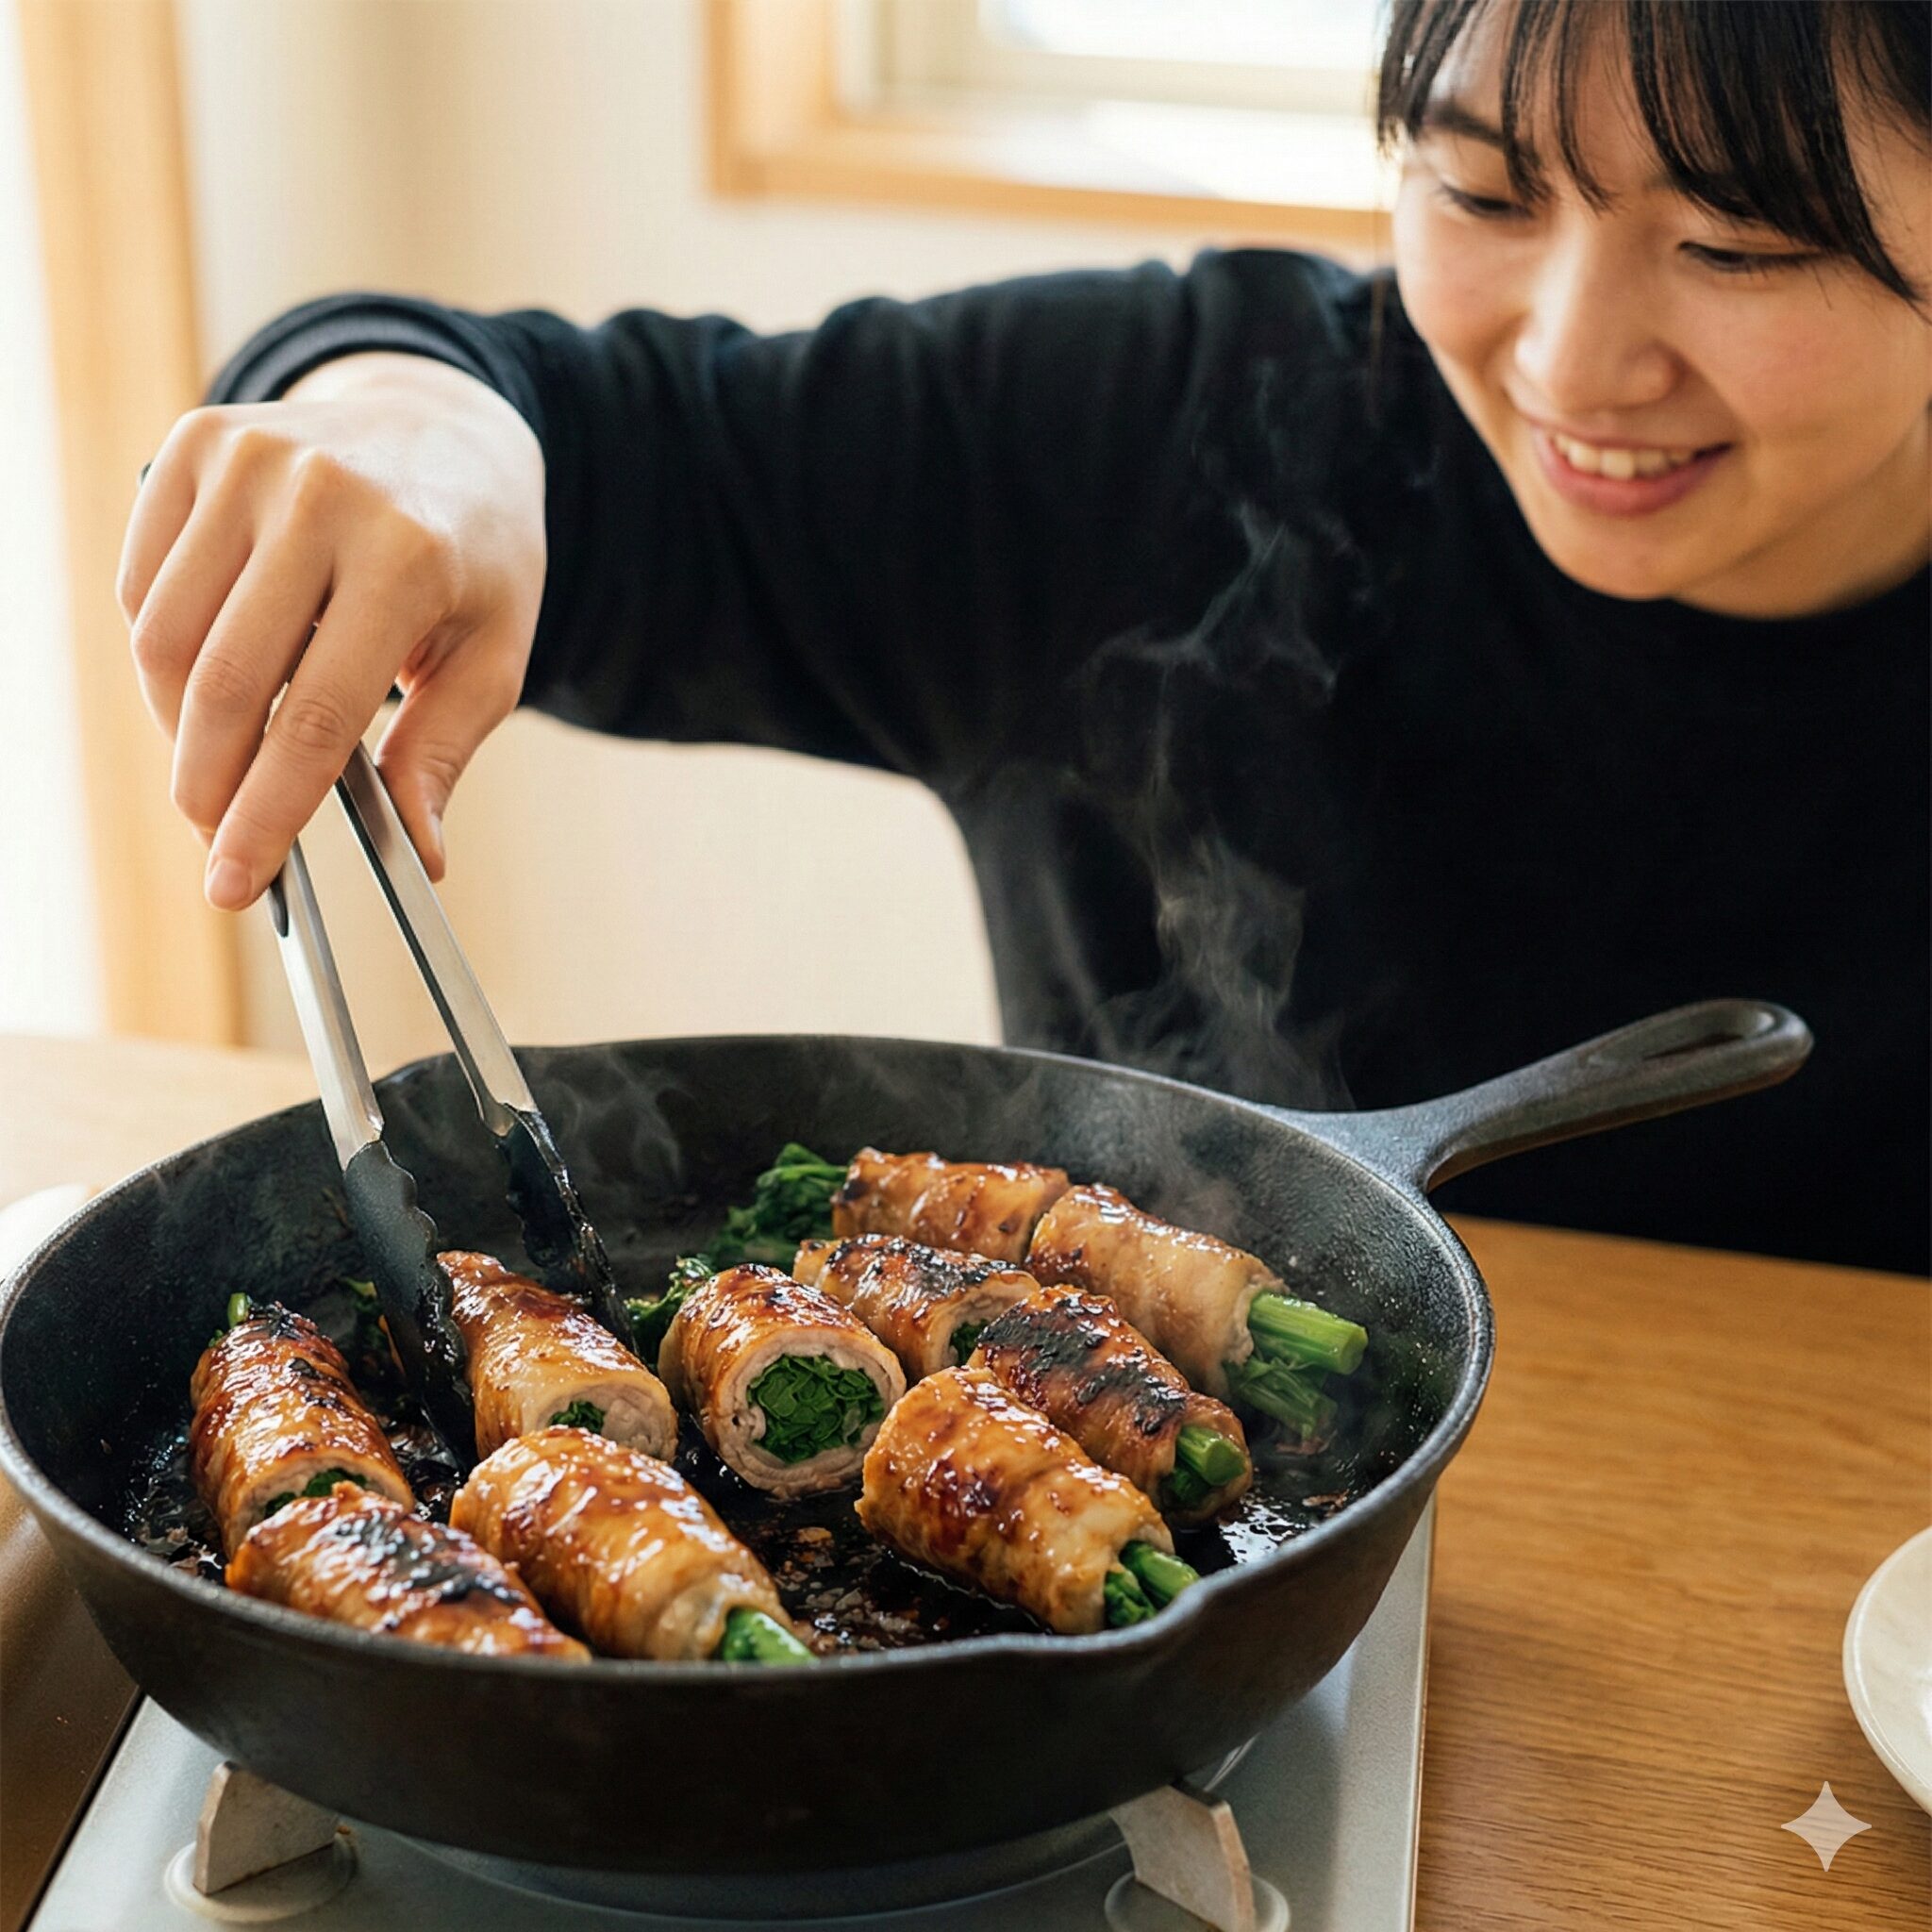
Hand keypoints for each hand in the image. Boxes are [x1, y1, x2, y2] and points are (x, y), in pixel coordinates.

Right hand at [118, 352, 544, 907]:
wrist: (445, 424)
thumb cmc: (475, 557)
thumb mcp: (493, 655)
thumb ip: (443, 753)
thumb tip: (418, 856)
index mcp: (408, 556)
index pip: (315, 717)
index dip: (266, 813)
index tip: (235, 885)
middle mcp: (320, 496)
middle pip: (224, 684)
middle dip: (208, 789)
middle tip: (217, 846)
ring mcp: (249, 460)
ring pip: (164, 640)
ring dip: (180, 731)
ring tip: (223, 767)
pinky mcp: (197, 444)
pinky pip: (144, 586)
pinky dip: (162, 657)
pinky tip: (213, 681)